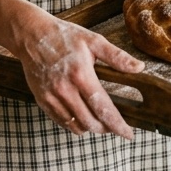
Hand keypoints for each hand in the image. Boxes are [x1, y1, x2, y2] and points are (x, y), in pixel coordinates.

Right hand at [16, 16, 143, 139]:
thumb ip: (117, 56)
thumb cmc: (64, 36)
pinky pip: (61, 122)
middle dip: (105, 128)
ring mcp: (52, 97)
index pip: (103, 108)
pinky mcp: (42, 100)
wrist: (31, 35)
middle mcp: (65, 90)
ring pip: (76, 126)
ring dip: (90, 127)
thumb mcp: (93, 41)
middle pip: (90, 122)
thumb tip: (139, 67)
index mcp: (81, 75)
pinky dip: (74, 124)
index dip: (117, 125)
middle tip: (114, 125)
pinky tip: (81, 116)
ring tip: (99, 121)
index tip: (128, 134)